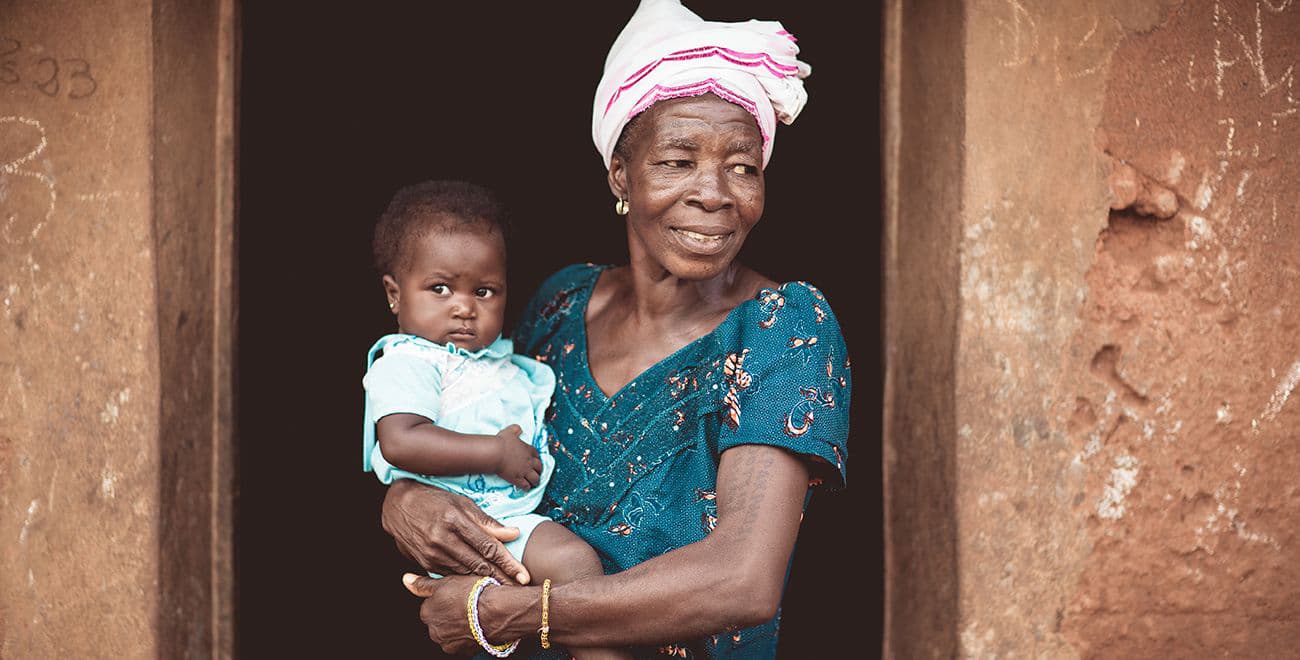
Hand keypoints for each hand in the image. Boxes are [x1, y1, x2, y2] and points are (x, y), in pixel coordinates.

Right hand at [381, 480, 530, 583]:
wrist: (397, 506)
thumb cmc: (434, 500)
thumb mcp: (462, 503)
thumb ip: (488, 522)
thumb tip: (515, 533)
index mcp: (455, 520)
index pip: (489, 547)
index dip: (509, 563)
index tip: (524, 575)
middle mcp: (442, 539)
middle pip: (479, 565)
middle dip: (502, 579)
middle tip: (520, 589)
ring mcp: (432, 553)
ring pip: (466, 574)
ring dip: (486, 583)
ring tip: (505, 590)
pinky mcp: (425, 563)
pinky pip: (451, 575)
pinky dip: (467, 581)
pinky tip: (481, 586)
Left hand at [402, 573, 484, 654]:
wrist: (498, 611)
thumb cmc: (473, 594)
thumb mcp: (445, 582)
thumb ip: (422, 584)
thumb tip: (406, 579)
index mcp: (427, 613)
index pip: (430, 606)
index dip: (444, 600)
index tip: (456, 596)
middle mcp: (434, 631)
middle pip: (439, 622)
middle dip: (449, 615)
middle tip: (465, 605)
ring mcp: (449, 644)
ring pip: (450, 634)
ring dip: (458, 627)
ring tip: (473, 615)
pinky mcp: (464, 652)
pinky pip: (463, 643)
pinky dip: (468, 636)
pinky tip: (478, 624)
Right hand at [492, 424, 542, 490]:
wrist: (496, 453)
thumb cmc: (502, 442)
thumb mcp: (510, 431)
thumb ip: (516, 429)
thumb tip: (519, 429)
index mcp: (528, 450)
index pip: (537, 455)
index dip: (536, 459)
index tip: (534, 461)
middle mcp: (529, 462)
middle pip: (540, 468)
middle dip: (539, 471)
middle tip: (536, 473)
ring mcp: (524, 471)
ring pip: (536, 479)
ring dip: (535, 481)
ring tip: (534, 483)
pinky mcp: (518, 479)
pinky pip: (526, 486)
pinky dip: (527, 487)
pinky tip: (526, 488)